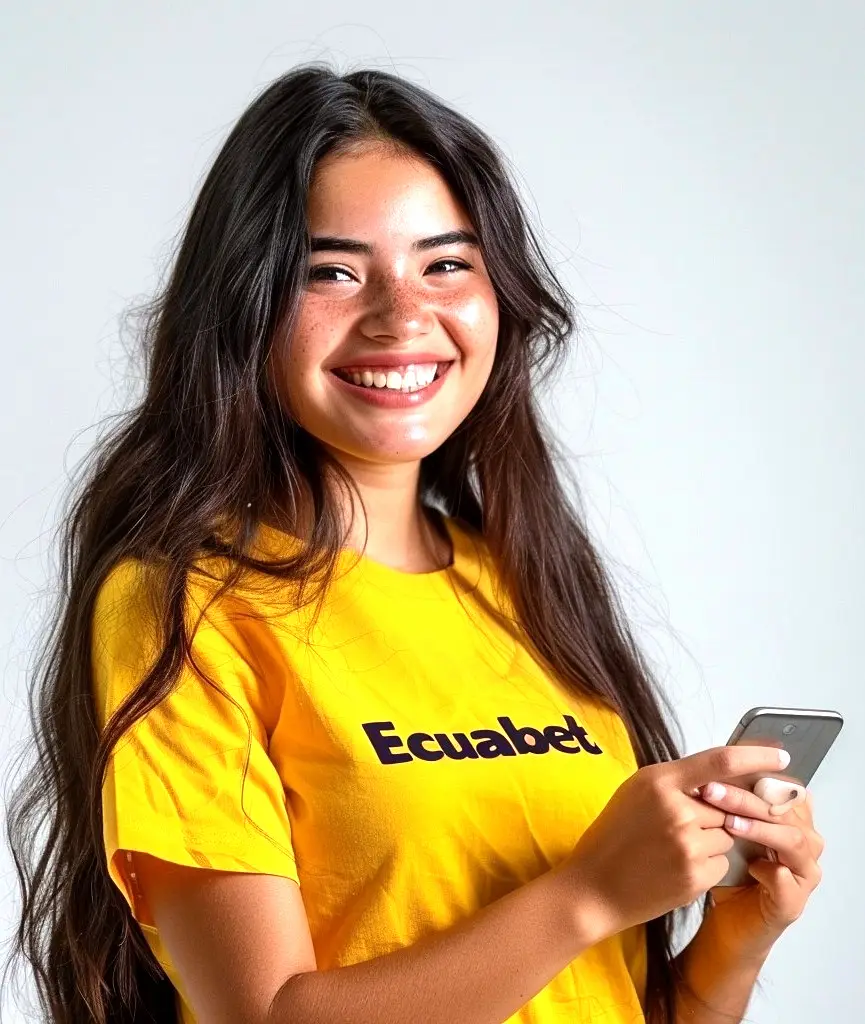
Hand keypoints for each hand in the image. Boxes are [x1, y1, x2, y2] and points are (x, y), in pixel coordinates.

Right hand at [558, 744, 789, 943]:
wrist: (593, 888)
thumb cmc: (614, 836)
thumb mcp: (637, 792)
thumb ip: (678, 781)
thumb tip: (723, 775)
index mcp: (660, 780)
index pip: (721, 761)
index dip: (757, 757)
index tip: (781, 758)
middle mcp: (677, 809)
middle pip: (727, 803)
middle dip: (718, 813)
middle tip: (684, 826)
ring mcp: (688, 844)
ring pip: (727, 834)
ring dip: (712, 840)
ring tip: (673, 849)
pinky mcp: (696, 876)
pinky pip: (723, 862)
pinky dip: (708, 865)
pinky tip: (677, 868)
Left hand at [698, 780, 823, 958]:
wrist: (727, 918)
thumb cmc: (726, 867)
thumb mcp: (724, 826)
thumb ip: (726, 800)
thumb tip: (706, 767)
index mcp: (790, 816)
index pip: (780, 786)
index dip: (751, 774)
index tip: (715, 769)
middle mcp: (805, 840)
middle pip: (783, 808)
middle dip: (746, 797)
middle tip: (712, 790)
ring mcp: (803, 872)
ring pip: (792, 839)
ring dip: (759, 828)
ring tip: (729, 823)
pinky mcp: (794, 902)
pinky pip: (788, 882)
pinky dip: (771, 872)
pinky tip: (752, 866)